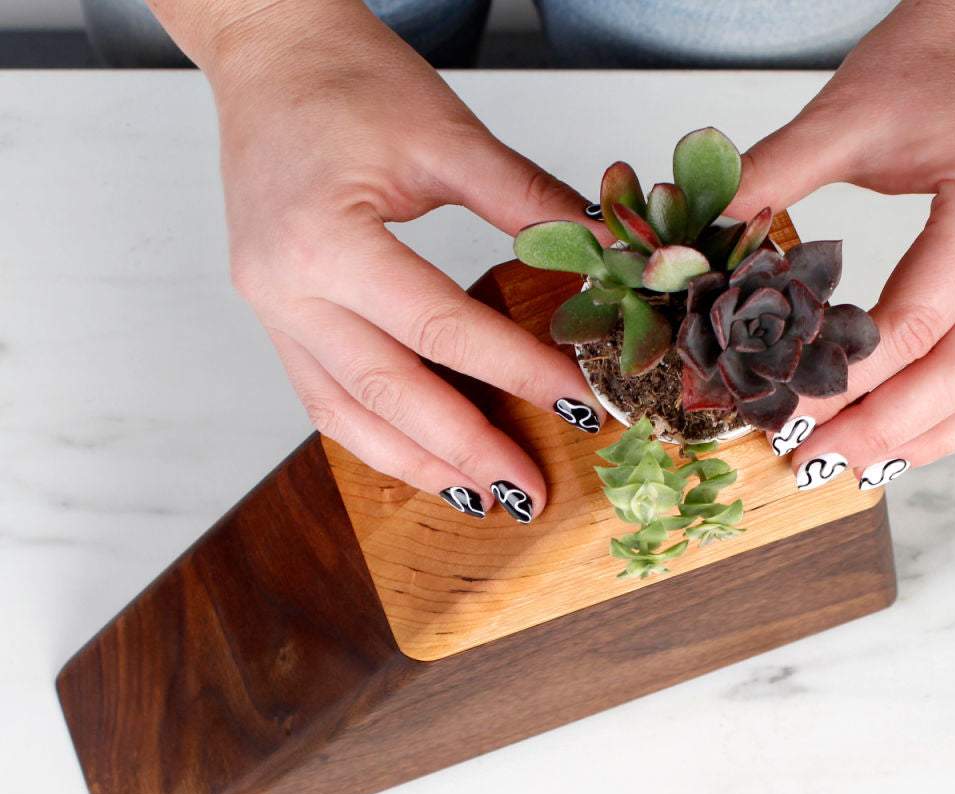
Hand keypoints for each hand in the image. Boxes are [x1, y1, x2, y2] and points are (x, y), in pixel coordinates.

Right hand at [154, 0, 605, 521]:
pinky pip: (323, 397)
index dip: (515, 371)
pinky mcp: (274, 317)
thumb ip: (527, 204)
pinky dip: (375, 436)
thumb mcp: (448, 134)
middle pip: (388, 393)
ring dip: (414, 464)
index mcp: (323, 239)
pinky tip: (419, 458)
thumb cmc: (345, 79)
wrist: (269, 54)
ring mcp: (270, 311)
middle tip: (526, 490)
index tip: (577, 403)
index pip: (439, 328)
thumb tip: (602, 256)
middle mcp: (284, 289)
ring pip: (344, 414)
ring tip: (478, 496)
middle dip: (464, 450)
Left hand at [729, 0, 954, 490]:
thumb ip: (771, 178)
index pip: (918, 320)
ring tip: (861, 467)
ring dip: (932, 436)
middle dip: (884, 428)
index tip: (784, 408)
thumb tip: (696, 246)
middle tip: (812, 463)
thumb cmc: (940, 54)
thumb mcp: (851, 111)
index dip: (848, 377)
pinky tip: (916, 435)